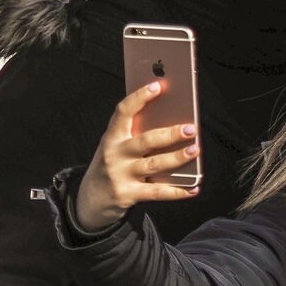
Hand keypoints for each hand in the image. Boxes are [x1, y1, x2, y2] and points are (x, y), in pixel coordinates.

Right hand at [75, 82, 198, 230]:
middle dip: (170, 134)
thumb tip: (173, 124)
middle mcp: (114, 154)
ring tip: (195, 150)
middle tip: (190, 128)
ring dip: (177, 157)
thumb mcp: (117, 148)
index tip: (158, 86)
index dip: (139, 97)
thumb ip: (137, 136)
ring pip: (154, 164)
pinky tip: (194, 188)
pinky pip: (157, 192)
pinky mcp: (128, 194)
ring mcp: (121, 175)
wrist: (90, 200)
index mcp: (112, 137)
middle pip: (145, 141)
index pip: (123, 112)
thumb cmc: (112, 166)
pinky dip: (178, 191)